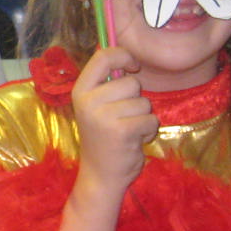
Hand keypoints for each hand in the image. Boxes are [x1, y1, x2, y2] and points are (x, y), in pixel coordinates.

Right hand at [71, 46, 155, 198]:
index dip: (123, 56)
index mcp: (80, 91)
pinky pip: (150, 119)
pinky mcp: (122, 131)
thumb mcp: (96, 107)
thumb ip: (106, 83)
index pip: (103, 57)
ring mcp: (103, 116)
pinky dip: (148, 130)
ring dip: (142, 117)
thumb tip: (127, 54)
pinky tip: (134, 140)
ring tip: (127, 131)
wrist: (100, 175)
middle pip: (130, 82)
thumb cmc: (102, 138)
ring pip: (143, 102)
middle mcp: (88, 102)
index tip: (133, 66)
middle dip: (135, 99)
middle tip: (122, 118)